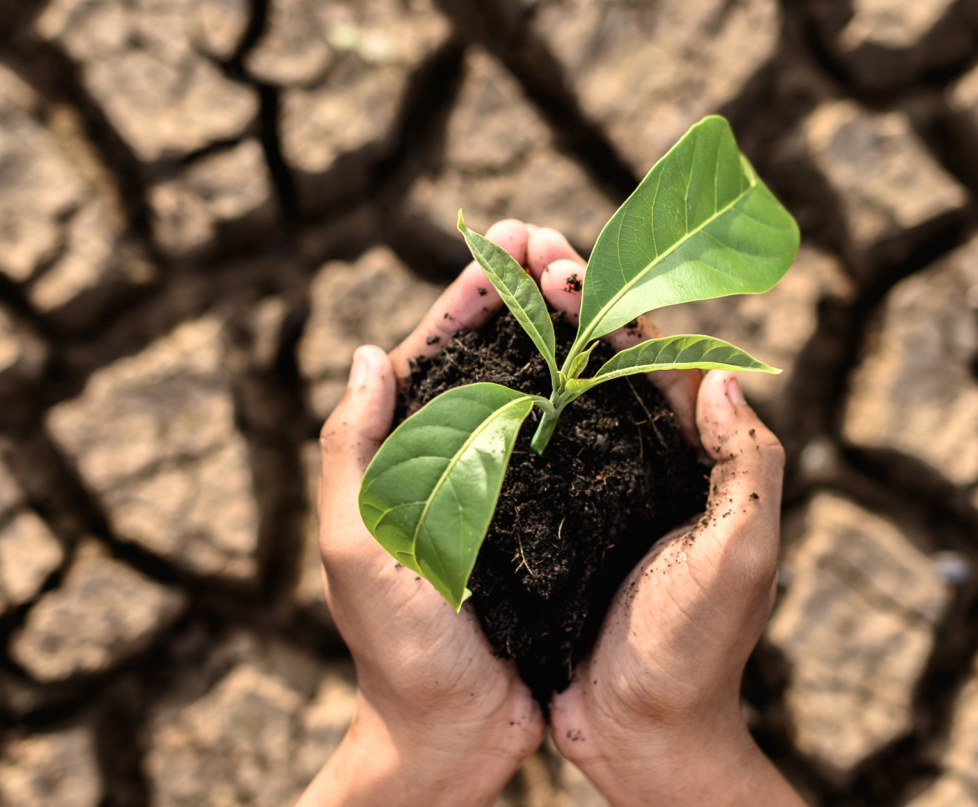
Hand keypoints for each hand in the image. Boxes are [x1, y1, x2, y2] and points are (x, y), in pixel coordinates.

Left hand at [299, 220, 574, 806]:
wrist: (453, 737)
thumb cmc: (397, 651)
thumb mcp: (358, 549)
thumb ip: (352, 454)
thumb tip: (367, 355)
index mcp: (401, 458)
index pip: (433, 352)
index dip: (471, 291)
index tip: (509, 238)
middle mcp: (453, 463)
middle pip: (490, 357)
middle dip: (523, 292)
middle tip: (562, 241)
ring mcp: (503, 490)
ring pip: (535, 389)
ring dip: (561, 331)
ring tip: (595, 279)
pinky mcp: (549, 522)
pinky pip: (572, 444)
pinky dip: (594, 397)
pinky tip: (625, 365)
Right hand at [532, 238, 801, 806]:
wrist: (642, 737)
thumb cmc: (696, 652)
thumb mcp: (742, 558)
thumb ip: (750, 468)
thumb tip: (725, 375)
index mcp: (694, 458)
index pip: (655, 356)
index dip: (610, 302)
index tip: (560, 261)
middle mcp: (646, 463)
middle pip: (604, 358)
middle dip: (564, 297)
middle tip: (518, 246)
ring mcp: (597, 492)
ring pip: (561, 392)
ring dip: (530, 334)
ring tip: (489, 283)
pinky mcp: (554, 526)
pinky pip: (527, 448)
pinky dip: (502, 402)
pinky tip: (464, 374)